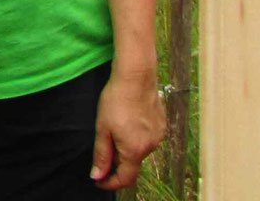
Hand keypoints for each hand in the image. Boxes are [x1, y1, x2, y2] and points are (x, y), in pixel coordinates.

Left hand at [90, 68, 164, 190]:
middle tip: (104, 143)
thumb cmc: (116, 100)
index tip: (100, 180)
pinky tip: (128, 120)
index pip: (125, 179)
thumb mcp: (102, 128)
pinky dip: (136, 136)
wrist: (136, 76)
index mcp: (135, 150)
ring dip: (127, 147)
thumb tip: (97, 176)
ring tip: (116, 126)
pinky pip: (147, 138)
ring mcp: (158, 136)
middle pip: (132, 163)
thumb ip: (101, 155)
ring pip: (139, 150)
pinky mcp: (162, 126)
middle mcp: (151, 146)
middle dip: (117, 160)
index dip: (111, 183)